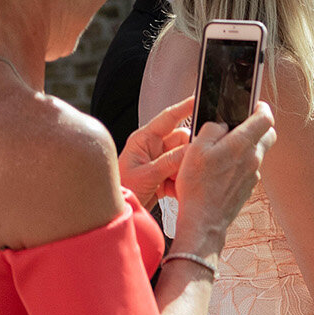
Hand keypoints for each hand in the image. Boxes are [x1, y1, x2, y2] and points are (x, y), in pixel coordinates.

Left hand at [119, 95, 193, 209]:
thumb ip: (171, 161)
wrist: (113, 216)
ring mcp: (160, 160)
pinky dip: (182, 182)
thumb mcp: (147, 175)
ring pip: (185, 157)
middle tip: (190, 166)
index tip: (200, 98)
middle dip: (188, 153)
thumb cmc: (122, 191)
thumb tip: (193, 150)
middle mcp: (153, 146)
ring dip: (185, 171)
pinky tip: (174, 192)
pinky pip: (183, 172)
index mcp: (144, 139)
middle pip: (183, 140)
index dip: (185, 106)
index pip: (169, 117)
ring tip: (177, 184)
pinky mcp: (165, 174)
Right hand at [167, 103, 275, 251]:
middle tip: (244, 123)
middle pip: (269, 134)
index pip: (266, 118)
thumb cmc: (197, 187)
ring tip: (226, 147)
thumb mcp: (195, 149)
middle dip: (260, 125)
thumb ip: (211, 130)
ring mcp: (253, 175)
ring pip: (259, 152)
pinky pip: (250, 168)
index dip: (261, 107)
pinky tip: (223, 168)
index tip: (255, 104)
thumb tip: (221, 124)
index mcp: (241, 145)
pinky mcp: (249, 187)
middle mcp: (253, 159)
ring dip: (249, 145)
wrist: (204, 221)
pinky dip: (242, 163)